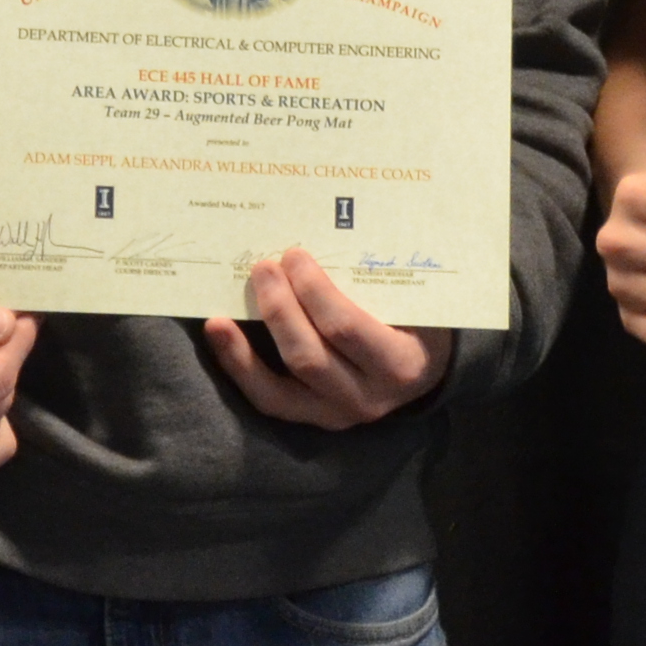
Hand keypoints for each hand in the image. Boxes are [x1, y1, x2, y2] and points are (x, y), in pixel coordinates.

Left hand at [201, 250, 459, 428]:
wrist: (426, 370)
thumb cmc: (417, 321)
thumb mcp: (414, 301)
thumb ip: (379, 276)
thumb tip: (328, 225)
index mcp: (399, 363)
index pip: (346, 328)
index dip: (313, 291)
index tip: (294, 254)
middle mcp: (367, 397)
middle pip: (308, 355)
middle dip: (279, 308)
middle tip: (264, 266)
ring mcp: (337, 414)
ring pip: (280, 387)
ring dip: (246, 343)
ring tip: (224, 309)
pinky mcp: (312, 419)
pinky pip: (267, 399)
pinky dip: (238, 365)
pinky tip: (219, 333)